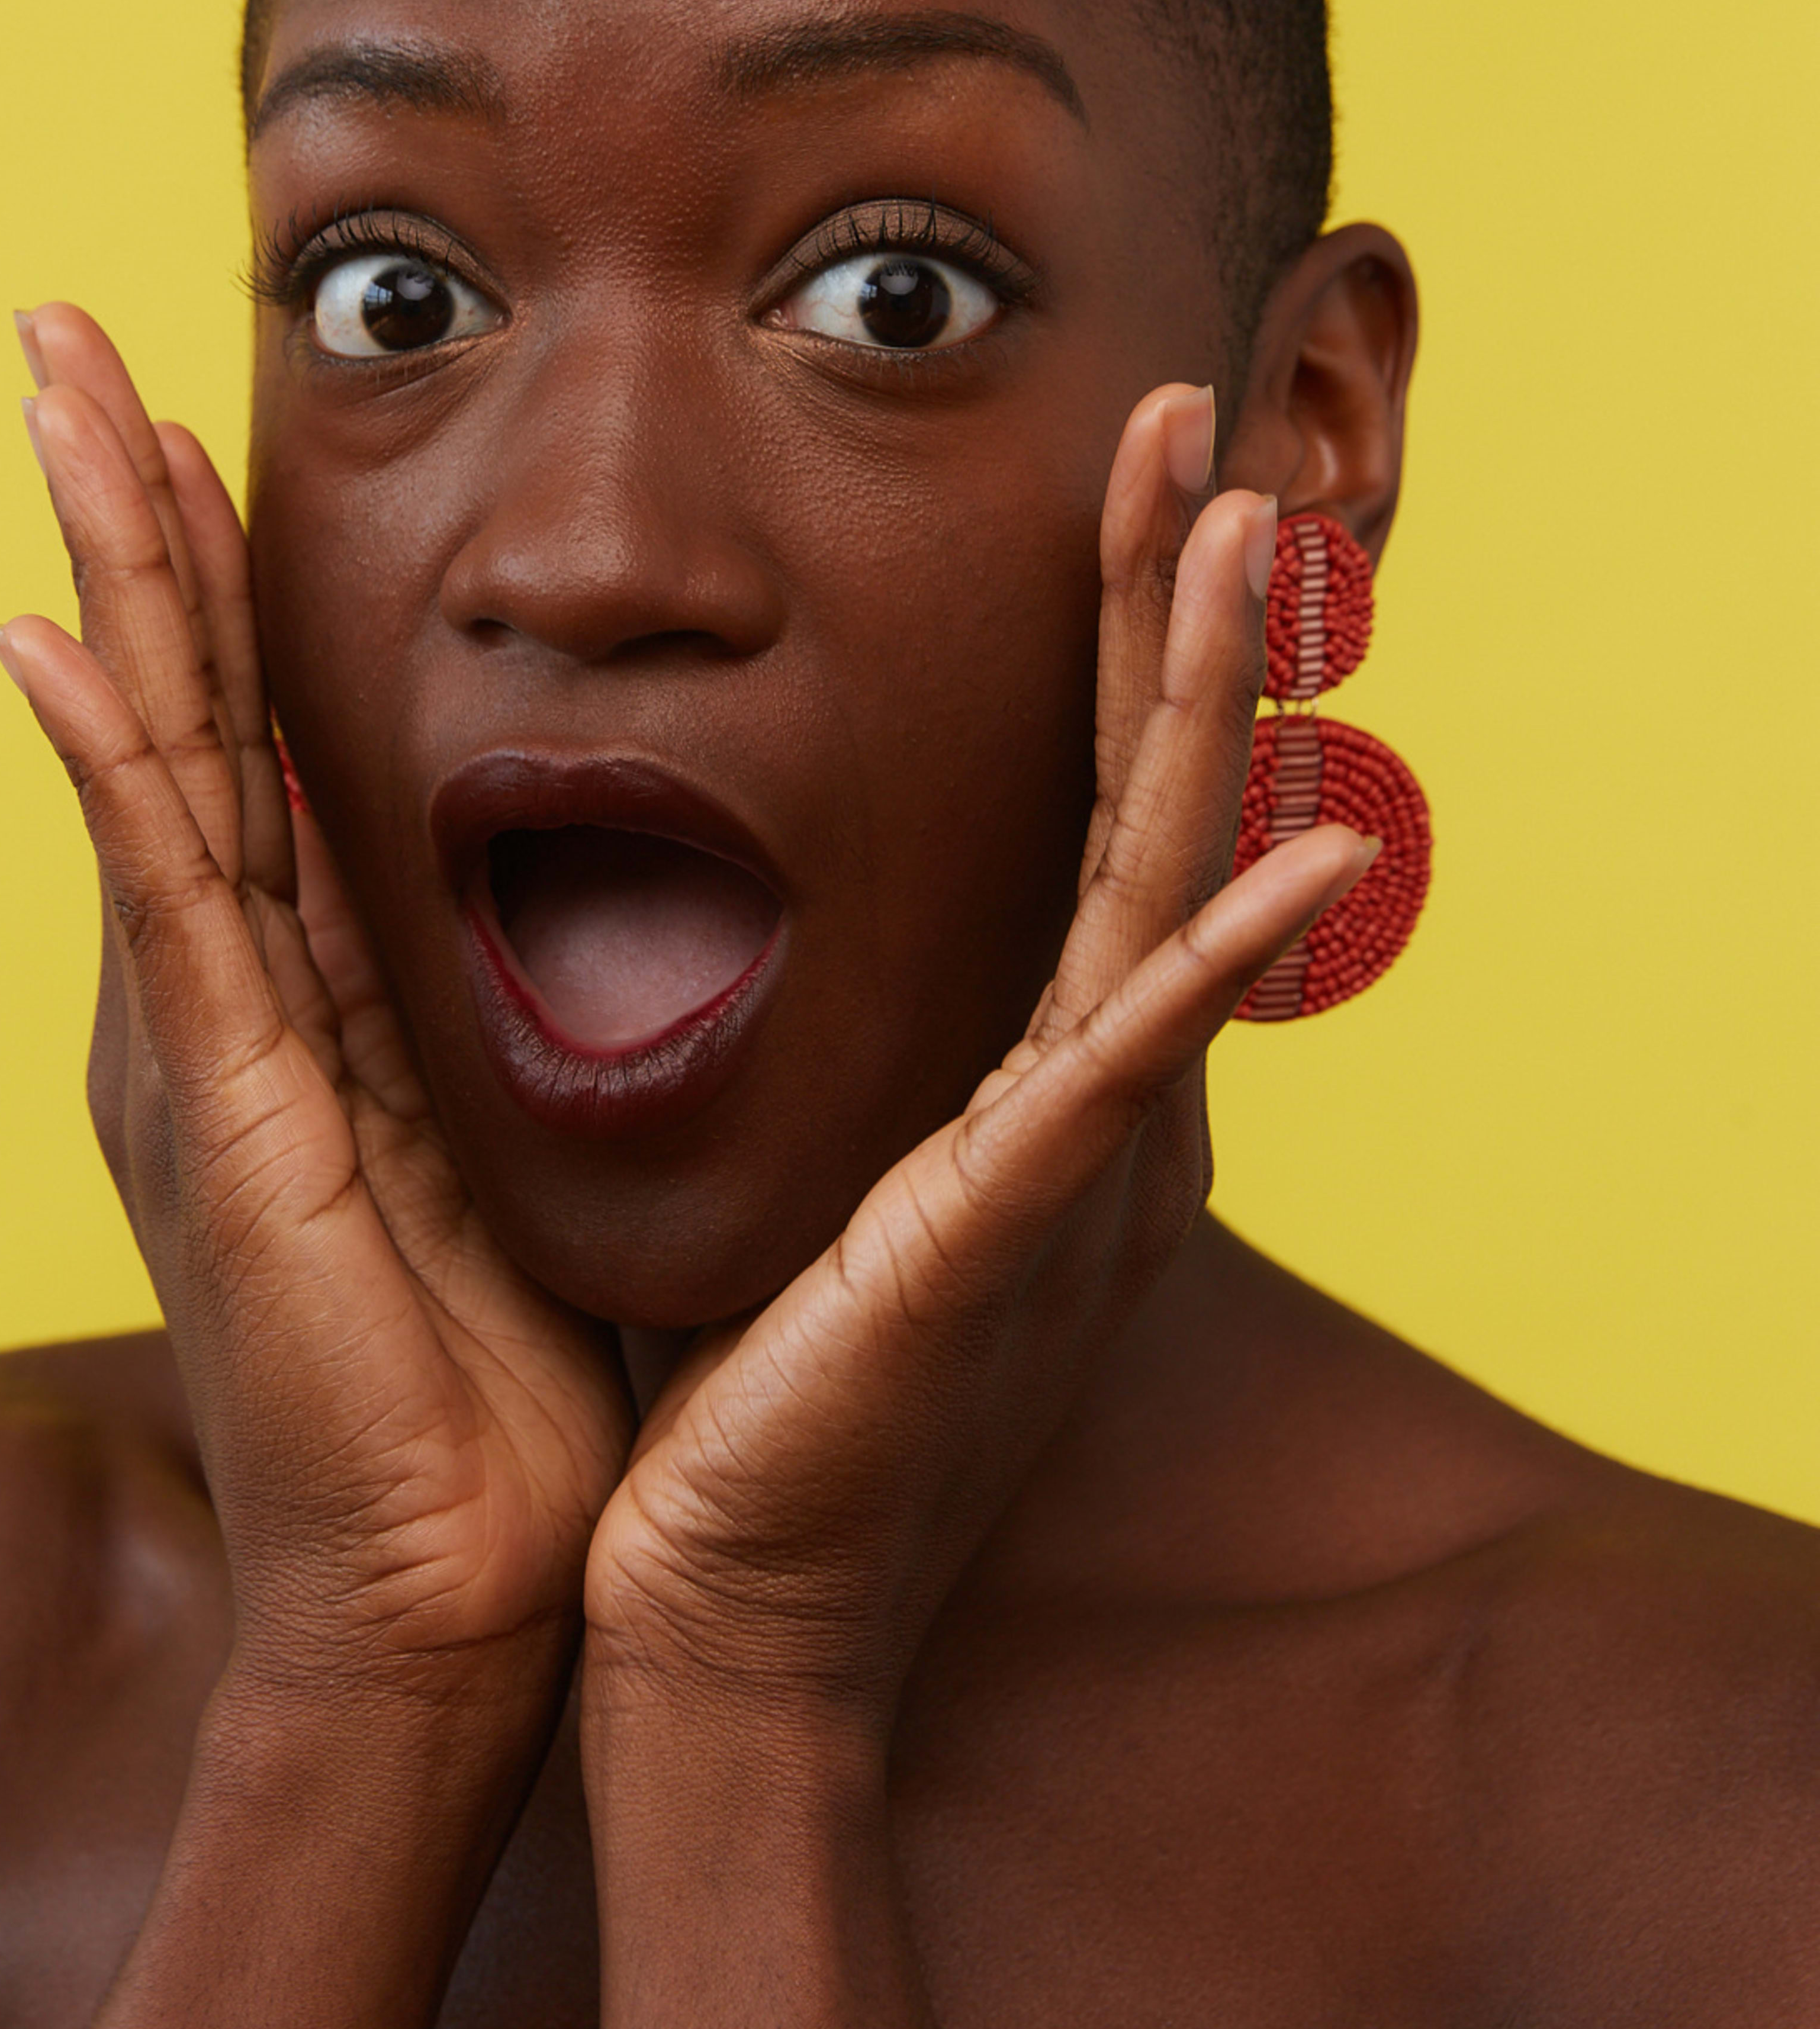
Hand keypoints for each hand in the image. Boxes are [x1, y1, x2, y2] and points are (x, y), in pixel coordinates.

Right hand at [0, 306, 629, 1714]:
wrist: (461, 1601)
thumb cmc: (502, 1391)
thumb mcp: (509, 1153)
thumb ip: (498, 1026)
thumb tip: (571, 904)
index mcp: (305, 1001)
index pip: (252, 736)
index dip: (215, 569)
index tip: (194, 410)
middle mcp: (225, 1003)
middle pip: (172, 706)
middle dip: (124, 515)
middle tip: (68, 331)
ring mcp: (204, 1056)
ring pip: (149, 760)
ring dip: (105, 574)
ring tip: (57, 398)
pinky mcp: (223, 1123)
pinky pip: (162, 909)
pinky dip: (107, 774)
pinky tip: (47, 645)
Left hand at [583, 386, 1372, 1728]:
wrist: (720, 1603)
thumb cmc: (750, 1397)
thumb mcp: (817, 1173)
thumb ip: (844, 1052)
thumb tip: (772, 927)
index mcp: (1017, 1075)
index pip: (1075, 813)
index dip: (1107, 643)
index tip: (1120, 481)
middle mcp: (1071, 1098)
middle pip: (1135, 804)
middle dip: (1165, 609)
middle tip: (1193, 425)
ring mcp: (1057, 1162)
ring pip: (1148, 885)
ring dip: (1202, 701)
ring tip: (1249, 531)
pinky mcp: (999, 1234)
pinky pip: (1119, 1067)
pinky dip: (1208, 954)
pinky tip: (1309, 835)